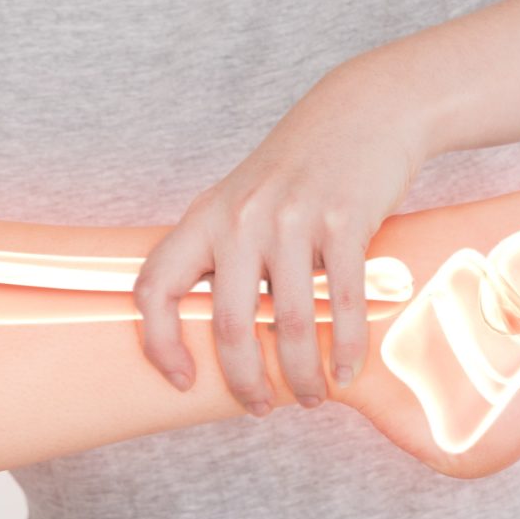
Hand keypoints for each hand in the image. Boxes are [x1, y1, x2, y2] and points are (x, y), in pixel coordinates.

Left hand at [133, 66, 426, 413]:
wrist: (364, 111)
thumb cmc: (301, 168)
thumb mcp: (243, 200)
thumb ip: (222, 253)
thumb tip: (213, 329)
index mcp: (206, 218)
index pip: (155, 288)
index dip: (158, 344)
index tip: (183, 380)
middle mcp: (241, 219)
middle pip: (228, 324)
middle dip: (245, 380)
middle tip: (261, 407)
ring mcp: (293, 219)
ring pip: (290, 323)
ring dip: (302, 375)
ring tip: (312, 397)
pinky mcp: (344, 221)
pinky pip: (342, 301)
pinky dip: (346, 348)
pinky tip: (346, 371)